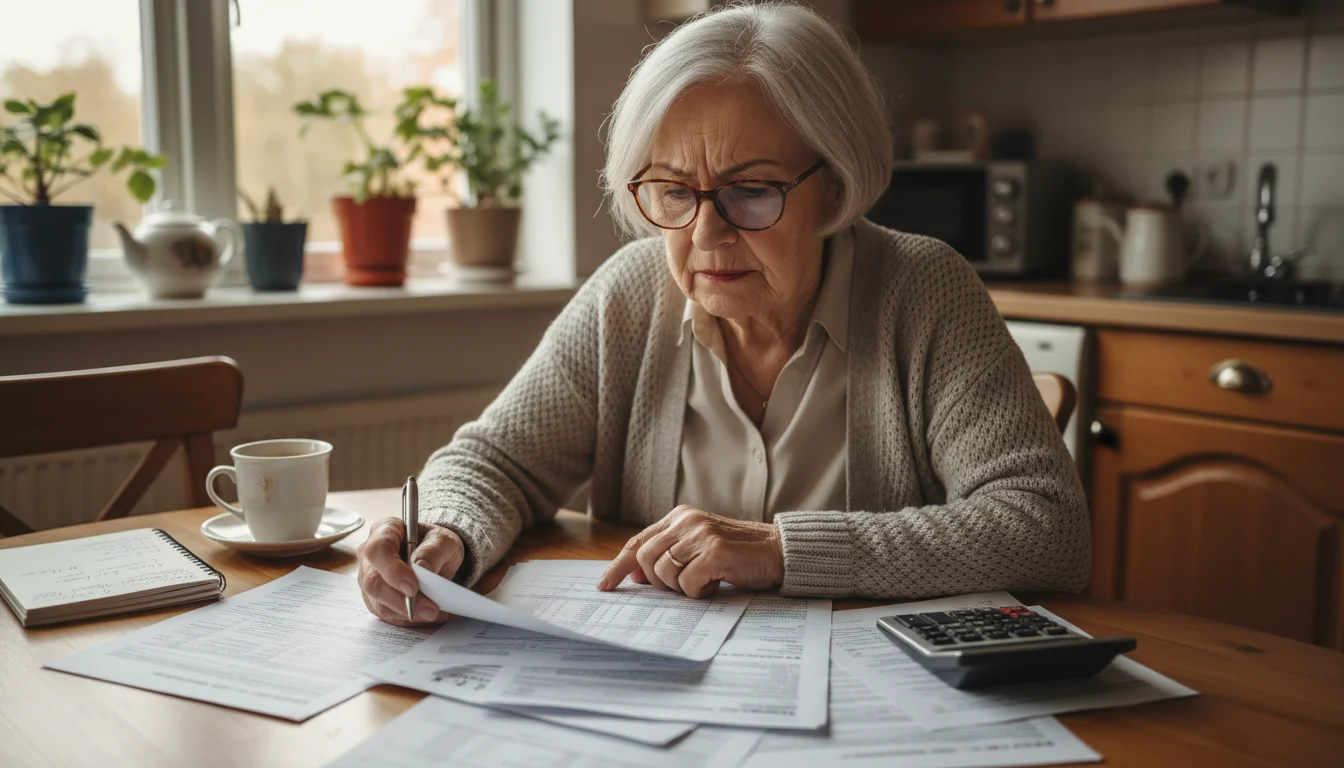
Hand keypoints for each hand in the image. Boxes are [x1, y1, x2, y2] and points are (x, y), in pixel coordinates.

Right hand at [356, 518, 463, 625]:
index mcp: (384, 531)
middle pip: (373, 582)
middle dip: (402, 600)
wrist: (435, 556)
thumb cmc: (435, 544)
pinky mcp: (374, 598)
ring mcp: (368, 578)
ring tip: (434, 612)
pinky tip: (425, 614)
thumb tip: (420, 567)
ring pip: (378, 603)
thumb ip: (432, 551)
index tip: (413, 587)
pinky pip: (385, 614)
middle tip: (430, 609)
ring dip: (407, 612)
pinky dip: (407, 618)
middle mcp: (370, 556)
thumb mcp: (443, 540)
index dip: (392, 571)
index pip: (378, 550)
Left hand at [597, 506, 783, 597]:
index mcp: (680, 517)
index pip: (639, 542)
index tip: (605, 584)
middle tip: (682, 587)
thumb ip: (669, 555)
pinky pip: (686, 583)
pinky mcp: (715, 551)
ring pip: (664, 572)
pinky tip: (714, 585)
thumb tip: (635, 574)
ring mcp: (701, 534)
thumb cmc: (738, 555)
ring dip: (681, 588)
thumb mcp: (699, 548)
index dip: (619, 565)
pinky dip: (697, 592)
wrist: (778, 552)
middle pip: (647, 559)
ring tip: (703, 583)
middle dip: (658, 582)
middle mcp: (687, 520)